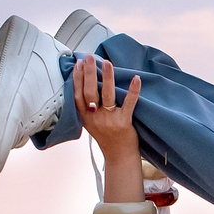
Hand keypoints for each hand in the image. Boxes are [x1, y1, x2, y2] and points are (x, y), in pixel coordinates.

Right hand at [74, 55, 144, 203]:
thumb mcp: (90, 122)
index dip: (77, 78)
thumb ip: (87, 106)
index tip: (79, 63)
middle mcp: (94, 118)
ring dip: (107, 78)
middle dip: (89, 73)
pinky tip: (136, 79)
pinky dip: (133, 91)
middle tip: (89, 57)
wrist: (119, 156)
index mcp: (85, 116)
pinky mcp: (124, 122)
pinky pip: (129, 104)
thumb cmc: (106, 136)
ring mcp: (109, 120)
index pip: (78, 94)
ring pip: (107, 95)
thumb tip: (86, 81)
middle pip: (90, 92)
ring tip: (106, 63)